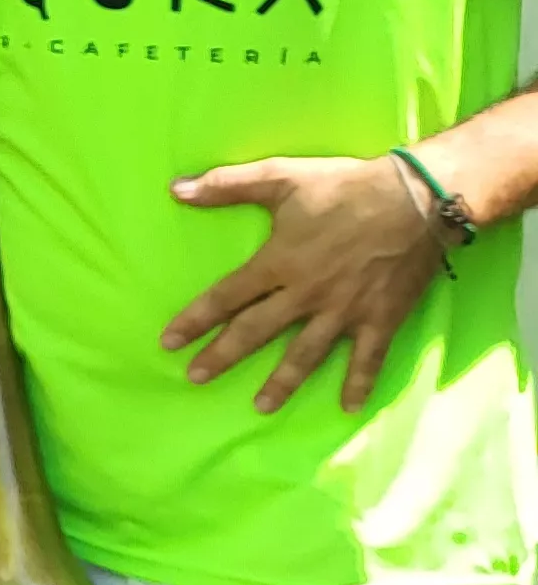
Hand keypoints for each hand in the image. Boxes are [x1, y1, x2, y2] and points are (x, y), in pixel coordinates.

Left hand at [163, 154, 451, 415]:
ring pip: (306, 355)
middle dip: (223, 357)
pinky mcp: (381, 318)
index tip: (168, 343)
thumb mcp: (281, 177)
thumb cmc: (345, 187)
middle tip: (195, 377)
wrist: (417, 199)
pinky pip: (368, 358)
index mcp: (279, 263)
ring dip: (282, 383)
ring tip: (261, 407)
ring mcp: (344, 311)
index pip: (226, 298)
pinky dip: (359, 383)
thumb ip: (227, 184)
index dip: (194, 321)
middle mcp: (306, 295)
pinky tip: (348, 407)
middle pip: (256, 332)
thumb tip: (175, 190)